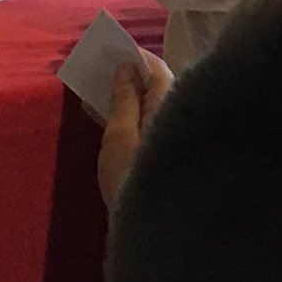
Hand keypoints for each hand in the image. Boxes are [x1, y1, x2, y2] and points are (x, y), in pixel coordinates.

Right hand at [98, 51, 171, 209]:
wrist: (159, 231)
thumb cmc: (133, 177)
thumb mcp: (120, 137)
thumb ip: (124, 100)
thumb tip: (126, 67)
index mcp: (171, 105)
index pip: (157, 69)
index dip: (135, 57)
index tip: (112, 50)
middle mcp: (182, 115)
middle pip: (157, 87)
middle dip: (130, 78)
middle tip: (101, 72)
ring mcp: (178, 135)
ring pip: (154, 107)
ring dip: (129, 98)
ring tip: (99, 93)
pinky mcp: (170, 154)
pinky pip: (151, 124)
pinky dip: (133, 117)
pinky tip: (109, 119)